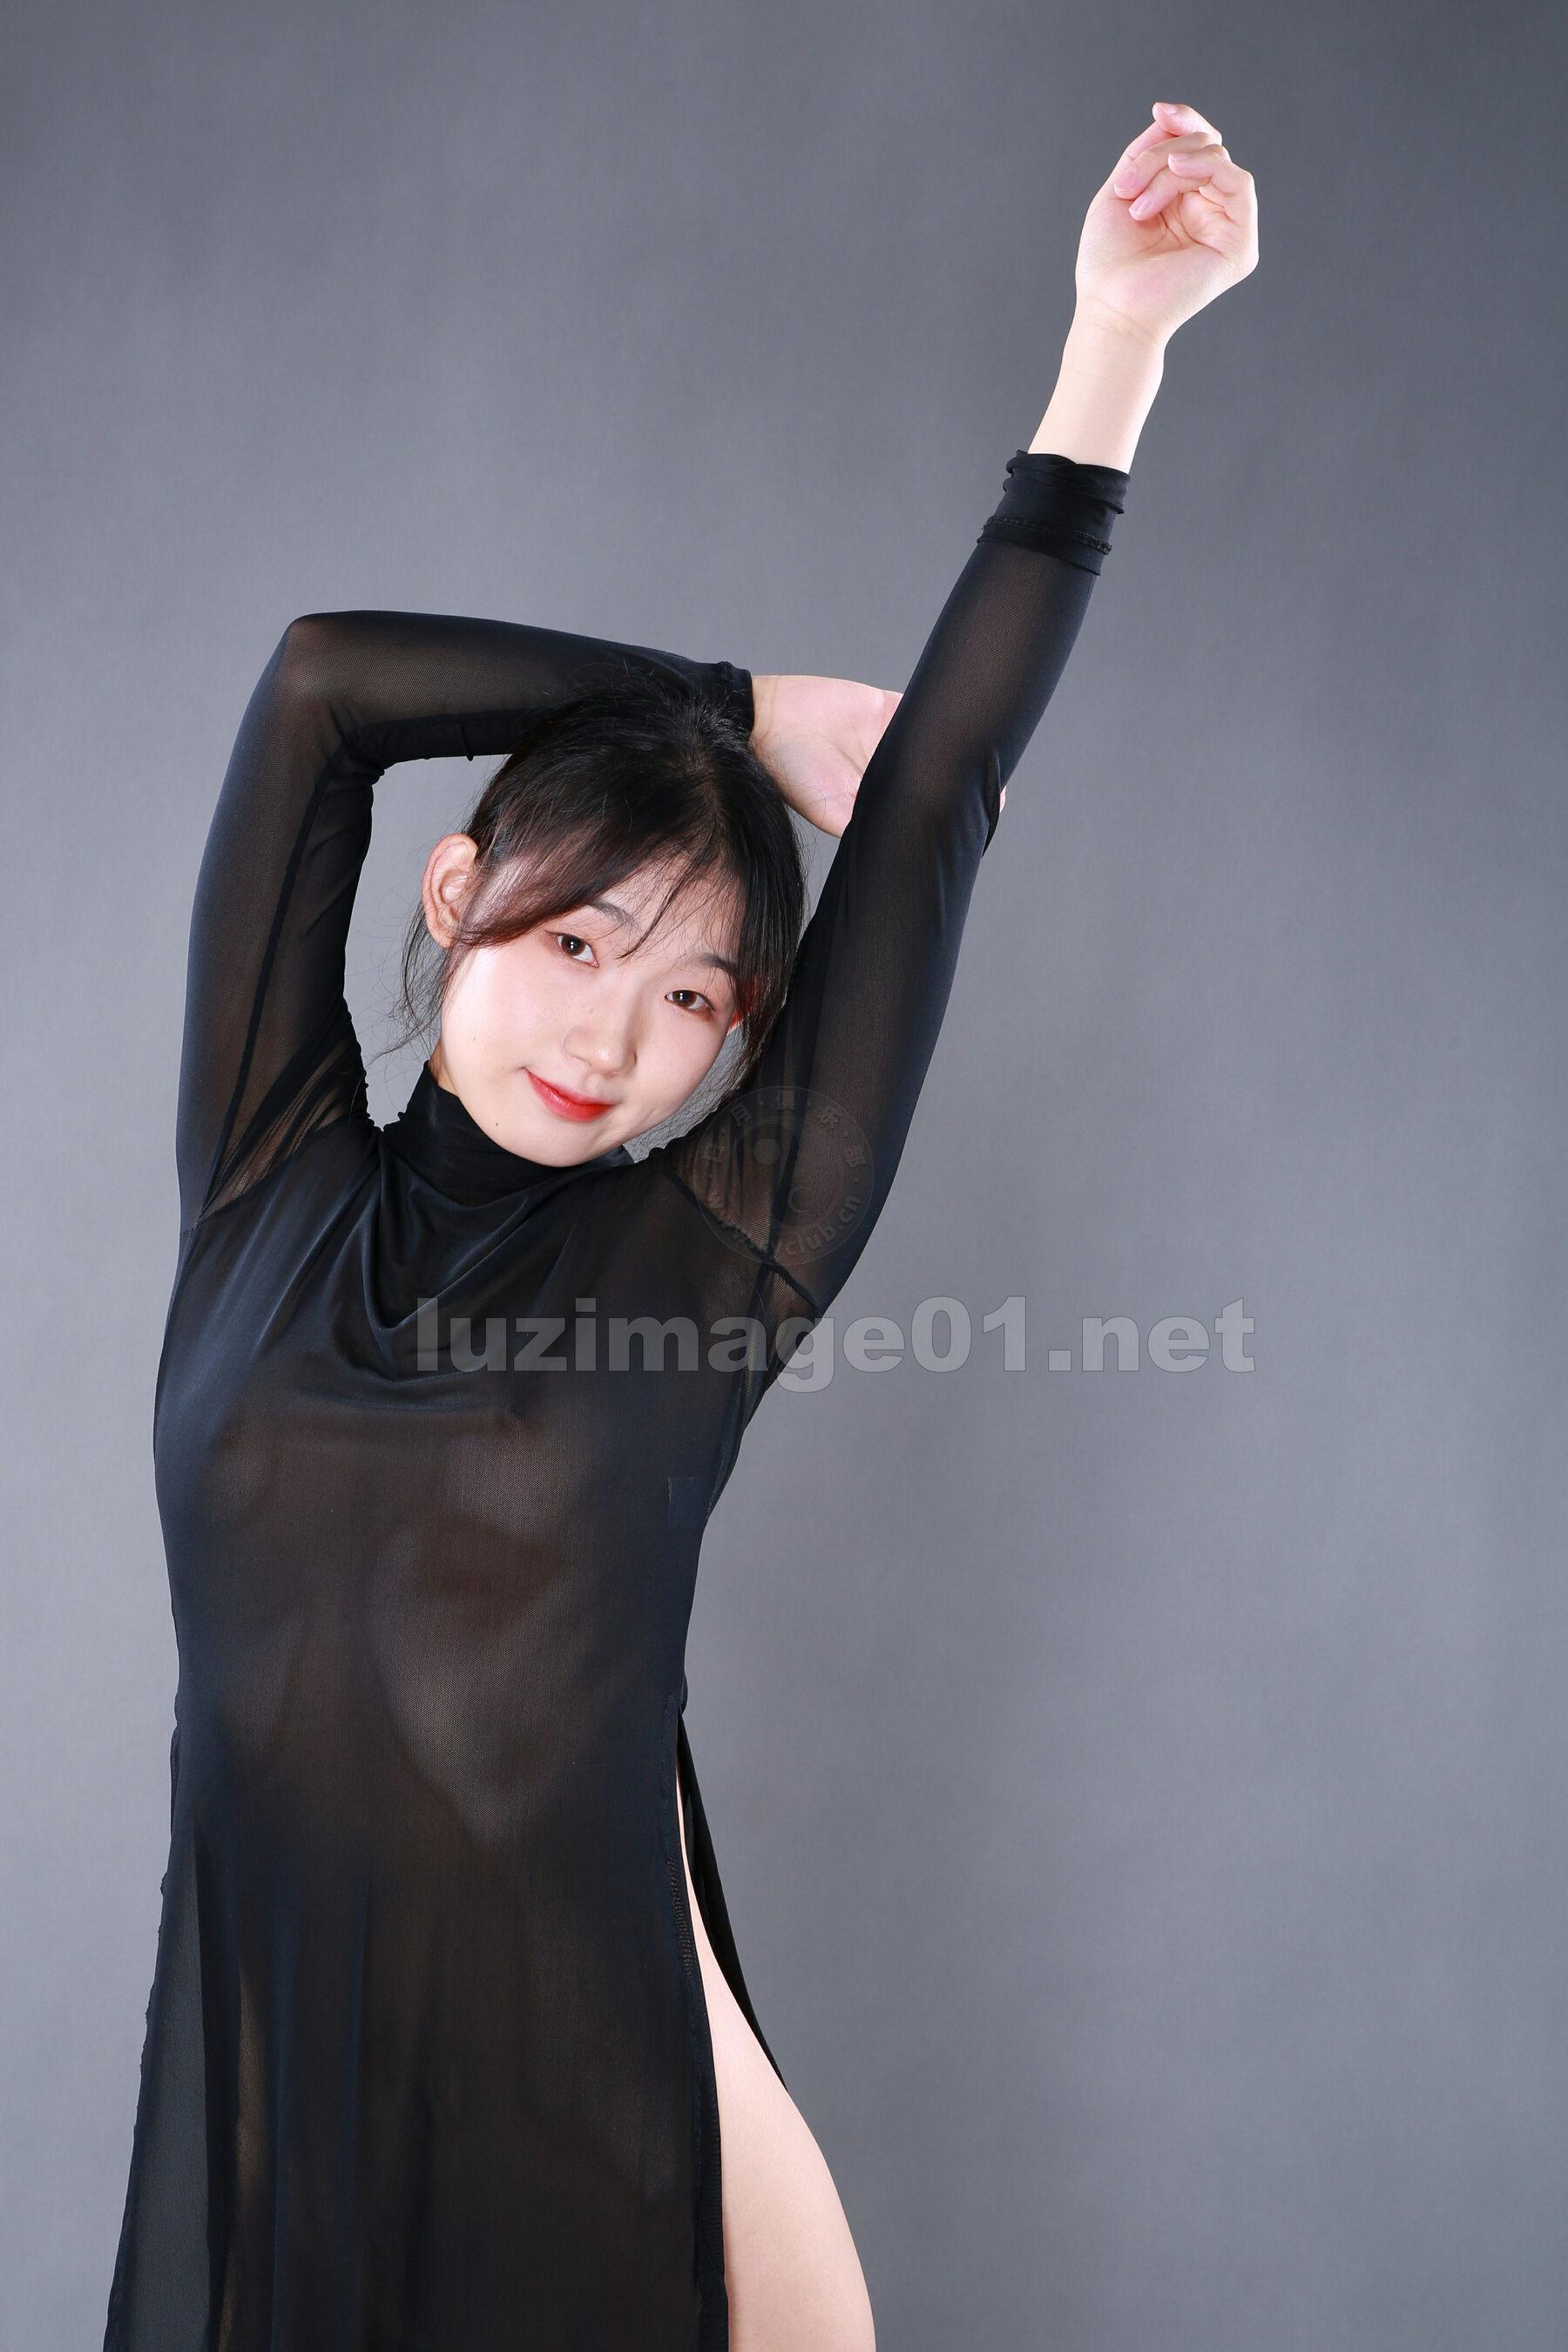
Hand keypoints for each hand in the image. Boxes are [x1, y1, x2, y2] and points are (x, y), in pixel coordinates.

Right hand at [749, 673, 1011, 838]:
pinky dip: (943, 710)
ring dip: (960, 744)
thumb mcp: (831, 812)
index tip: (981, 817)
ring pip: (938, 740)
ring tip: (989, 753)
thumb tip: (913, 840)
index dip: (951, 812)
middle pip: (939, 776)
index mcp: (879, 800)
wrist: (766, 722)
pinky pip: (922, 707)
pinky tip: (967, 715)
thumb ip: (866, 824)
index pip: (925, 808)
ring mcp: (890, 737)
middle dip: (965, 782)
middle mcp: (889, 770)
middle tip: (997, 792)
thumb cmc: (791, 774)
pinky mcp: (887, 707)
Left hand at [1074, 99, 1258, 350]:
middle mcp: (1209, 213)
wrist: (1111, 311)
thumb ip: (1147, 152)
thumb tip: (1170, 117)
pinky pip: (1239, 183)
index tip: (1159, 110)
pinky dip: (1207, 169)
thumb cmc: (1108, 264)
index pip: (1197, 146)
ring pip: (1215, 160)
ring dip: (1170, 169)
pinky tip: (1176, 175)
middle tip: (1125, 188)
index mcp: (1184, 203)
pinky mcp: (1240, 246)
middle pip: (1203, 148)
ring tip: (1138, 204)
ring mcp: (1227, 229)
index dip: (1184, 121)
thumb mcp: (1122, 190)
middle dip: (1161, 156)